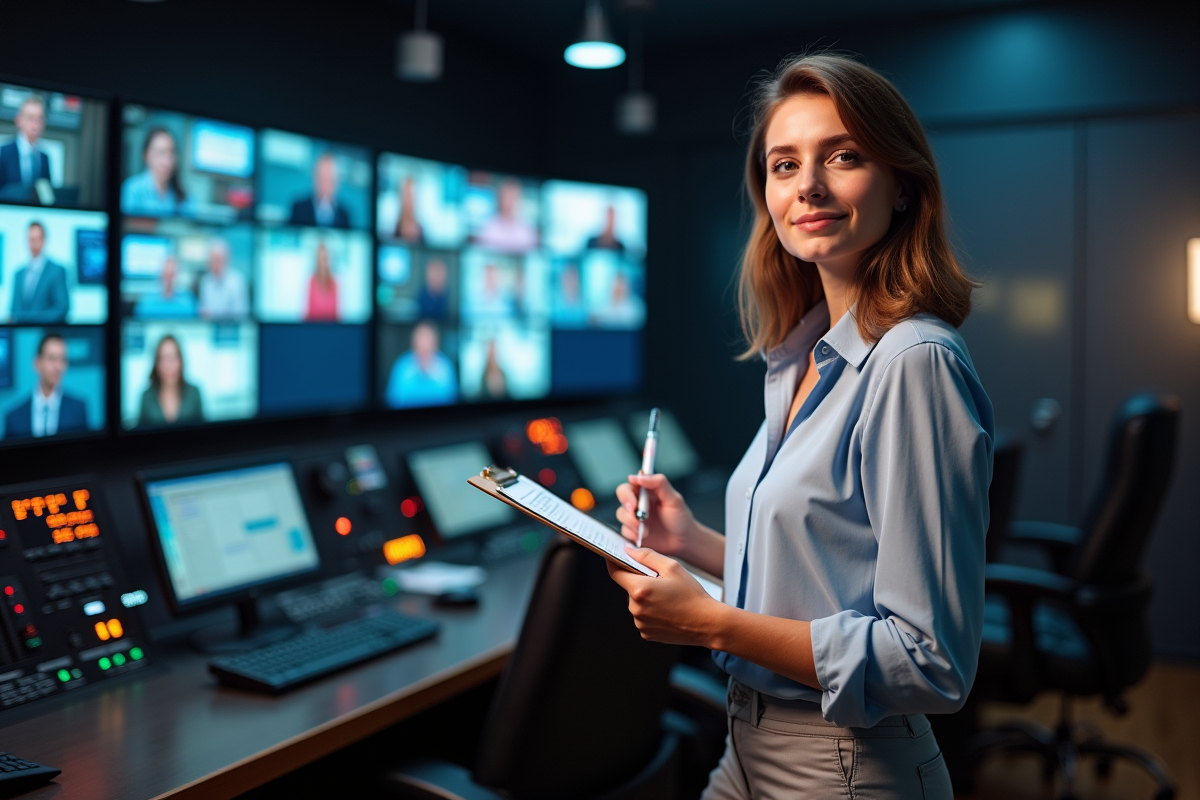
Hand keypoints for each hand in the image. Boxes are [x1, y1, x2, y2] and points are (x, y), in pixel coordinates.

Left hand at [606, 547, 724, 647]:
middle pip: (628, 589)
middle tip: (660, 581)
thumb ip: (647, 556)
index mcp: (640, 590)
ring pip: (636, 604)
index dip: (614, 563)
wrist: (707, 623)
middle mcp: (636, 609)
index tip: (614, 557)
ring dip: (645, 598)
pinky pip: (642, 617)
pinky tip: (667, 610)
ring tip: (668, 598)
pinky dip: (650, 612)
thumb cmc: (692, 595)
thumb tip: (629, 551)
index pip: (615, 572)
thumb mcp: (672, 567)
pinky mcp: (646, 634)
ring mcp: (640, 623)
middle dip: (639, 582)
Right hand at [614, 473, 696, 556]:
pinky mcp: (633, 531)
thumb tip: (639, 476)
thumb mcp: (674, 499)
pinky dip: (632, 533)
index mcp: (648, 491)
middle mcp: (639, 502)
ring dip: (631, 521)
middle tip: (634, 511)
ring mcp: (635, 517)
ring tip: (645, 529)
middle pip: (622, 496)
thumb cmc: (680, 518)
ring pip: (621, 514)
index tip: (633, 499)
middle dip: (626, 503)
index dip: (628, 490)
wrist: (683, 541)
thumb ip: (659, 483)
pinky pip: (624, 530)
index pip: (631, 483)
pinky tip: (643, 536)